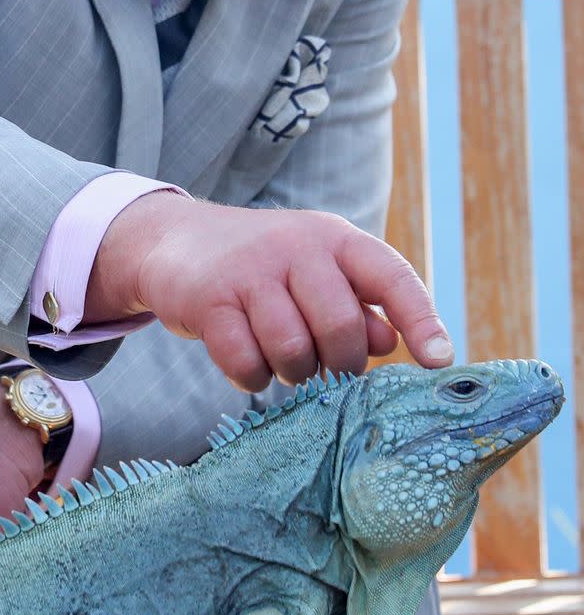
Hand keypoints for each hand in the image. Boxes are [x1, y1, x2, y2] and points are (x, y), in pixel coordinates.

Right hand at [86, 194, 452, 391]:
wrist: (175, 242)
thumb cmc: (263, 268)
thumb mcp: (316, 274)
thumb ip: (357, 305)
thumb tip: (392, 342)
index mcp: (334, 239)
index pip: (391, 277)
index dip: (421, 320)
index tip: (439, 361)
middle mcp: (296, 246)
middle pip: (341, 328)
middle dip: (337, 363)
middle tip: (322, 365)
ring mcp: (250, 270)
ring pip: (293, 351)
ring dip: (291, 371)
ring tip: (280, 358)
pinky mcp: (210, 298)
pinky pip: (245, 362)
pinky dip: (251, 376)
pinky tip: (246, 360)